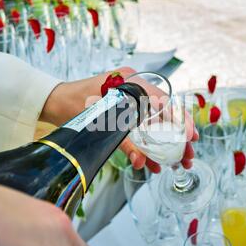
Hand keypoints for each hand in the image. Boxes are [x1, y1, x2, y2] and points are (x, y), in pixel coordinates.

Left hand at [40, 67, 198, 173]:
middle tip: (189, 156)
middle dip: (178, 138)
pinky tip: (154, 164)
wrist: (55, 103)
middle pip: (164, 115)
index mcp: (132, 82)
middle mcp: (135, 90)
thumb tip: (141, 161)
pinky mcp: (123, 115)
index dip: (180, 119)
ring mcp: (130, 103)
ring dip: (167, 145)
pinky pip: (141, 131)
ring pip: (155, 125)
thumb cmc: (74, 103)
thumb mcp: (102, 120)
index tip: (190, 136)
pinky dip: (147, 147)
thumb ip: (124, 141)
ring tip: (179, 163)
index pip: (164, 101)